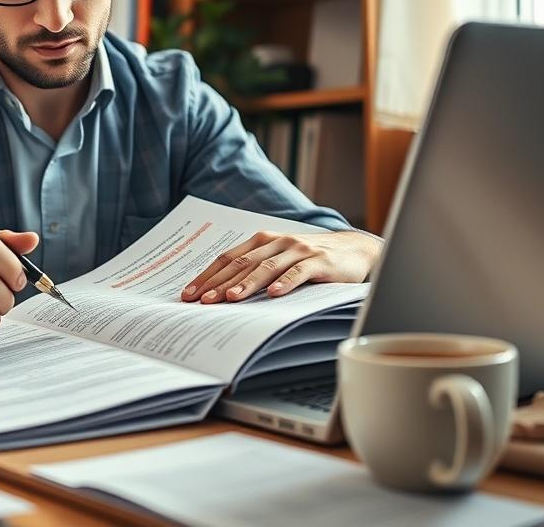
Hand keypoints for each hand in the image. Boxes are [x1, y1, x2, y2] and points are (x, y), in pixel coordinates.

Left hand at [180, 230, 380, 303]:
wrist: (355, 250)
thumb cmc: (309, 259)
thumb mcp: (279, 260)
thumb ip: (255, 270)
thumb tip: (221, 295)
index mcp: (261, 241)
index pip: (227, 259)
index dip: (207, 276)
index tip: (189, 294)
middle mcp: (277, 242)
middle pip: (241, 263)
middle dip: (219, 283)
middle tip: (202, 302)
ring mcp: (298, 250)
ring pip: (266, 267)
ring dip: (247, 283)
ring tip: (230, 298)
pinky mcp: (319, 261)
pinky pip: (299, 272)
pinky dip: (286, 283)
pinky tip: (274, 294)